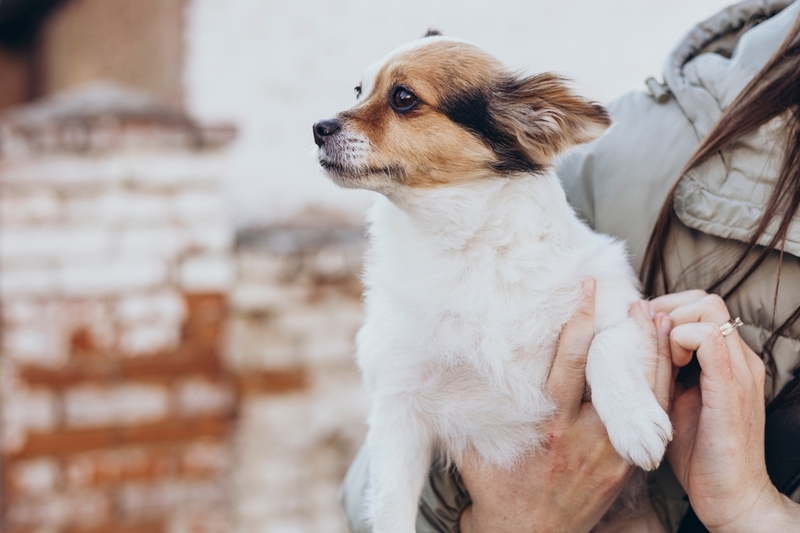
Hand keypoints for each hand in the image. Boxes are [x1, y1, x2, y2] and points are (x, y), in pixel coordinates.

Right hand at [458, 280, 672, 532]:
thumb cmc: (495, 486)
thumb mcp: (473, 444)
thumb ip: (470, 405)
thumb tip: (445, 364)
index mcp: (547, 426)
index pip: (569, 363)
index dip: (579, 323)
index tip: (586, 291)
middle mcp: (583, 438)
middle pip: (616, 378)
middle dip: (627, 336)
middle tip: (634, 300)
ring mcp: (609, 456)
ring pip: (642, 400)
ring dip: (651, 359)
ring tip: (654, 322)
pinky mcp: (624, 469)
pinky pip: (648, 424)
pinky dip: (656, 392)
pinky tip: (662, 367)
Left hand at [651, 290, 799, 532]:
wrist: (731, 495)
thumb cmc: (700, 453)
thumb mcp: (677, 399)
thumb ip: (666, 368)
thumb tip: (638, 340)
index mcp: (728, 361)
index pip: (702, 307)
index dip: (668, 310)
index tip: (642, 330)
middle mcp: (739, 359)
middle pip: (706, 300)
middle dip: (669, 308)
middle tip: (646, 336)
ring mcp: (739, 369)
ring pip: (708, 309)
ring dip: (674, 320)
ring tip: (661, 352)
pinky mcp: (732, 385)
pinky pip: (708, 338)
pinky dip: (681, 339)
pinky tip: (671, 364)